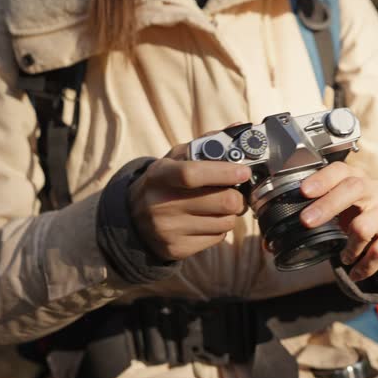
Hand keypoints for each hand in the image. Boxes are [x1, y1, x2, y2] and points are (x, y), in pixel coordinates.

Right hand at [129, 140, 250, 261]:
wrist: (133, 218)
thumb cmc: (164, 182)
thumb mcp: (176, 159)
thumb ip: (207, 143)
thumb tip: (240, 128)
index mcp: (160, 176)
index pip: (192, 174)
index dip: (224, 172)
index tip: (244, 171)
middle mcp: (160, 204)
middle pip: (222, 202)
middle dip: (238, 195)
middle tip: (237, 191)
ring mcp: (168, 230)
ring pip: (226, 222)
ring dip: (230, 213)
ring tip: (217, 206)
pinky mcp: (176, 249)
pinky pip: (218, 238)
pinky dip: (219, 228)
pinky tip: (206, 220)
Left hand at [299, 162, 377, 281]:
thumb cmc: (363, 214)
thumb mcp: (343, 208)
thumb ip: (317, 214)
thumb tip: (272, 239)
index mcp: (358, 179)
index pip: (340, 170)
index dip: (321, 179)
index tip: (303, 191)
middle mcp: (376, 189)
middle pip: (354, 188)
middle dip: (327, 206)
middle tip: (306, 222)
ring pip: (364, 226)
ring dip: (348, 248)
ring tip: (345, 258)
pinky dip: (364, 266)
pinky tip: (357, 272)